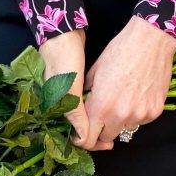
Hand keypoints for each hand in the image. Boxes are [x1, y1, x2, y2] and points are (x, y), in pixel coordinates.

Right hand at [38, 29, 113, 150]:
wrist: (62, 33)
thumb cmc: (64, 58)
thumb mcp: (69, 86)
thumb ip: (75, 112)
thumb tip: (82, 138)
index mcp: (59, 108)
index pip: (76, 134)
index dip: (91, 141)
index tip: (108, 143)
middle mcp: (63, 104)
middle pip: (82, 128)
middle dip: (98, 133)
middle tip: (115, 135)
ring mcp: (70, 94)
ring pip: (87, 116)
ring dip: (100, 120)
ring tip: (117, 121)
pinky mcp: (77, 84)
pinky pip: (89, 102)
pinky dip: (99, 106)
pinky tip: (111, 105)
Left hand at [78, 15, 175, 150]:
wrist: (151, 40)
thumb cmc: (121, 50)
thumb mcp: (95, 70)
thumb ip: (86, 93)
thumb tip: (82, 104)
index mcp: (101, 106)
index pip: (88, 138)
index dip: (85, 136)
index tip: (85, 131)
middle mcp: (120, 116)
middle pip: (107, 137)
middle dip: (103, 127)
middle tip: (105, 110)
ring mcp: (140, 115)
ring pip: (125, 128)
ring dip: (121, 119)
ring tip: (124, 96)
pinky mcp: (155, 112)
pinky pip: (142, 120)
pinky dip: (138, 112)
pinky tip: (139, 93)